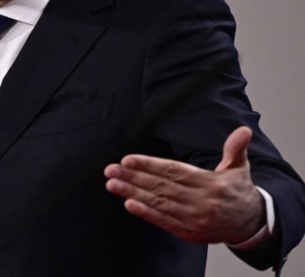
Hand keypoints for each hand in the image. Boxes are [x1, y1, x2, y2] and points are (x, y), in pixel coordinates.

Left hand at [104, 126, 265, 243]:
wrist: (250, 224)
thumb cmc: (238, 192)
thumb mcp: (239, 168)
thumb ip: (235, 149)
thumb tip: (243, 130)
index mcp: (211, 183)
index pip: (174, 172)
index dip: (150, 165)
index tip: (128, 160)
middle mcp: (201, 201)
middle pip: (161, 187)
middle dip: (133, 178)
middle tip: (111, 171)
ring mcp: (194, 218)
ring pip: (159, 203)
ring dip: (132, 194)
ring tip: (113, 185)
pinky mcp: (188, 231)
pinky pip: (164, 221)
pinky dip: (146, 213)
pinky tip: (129, 205)